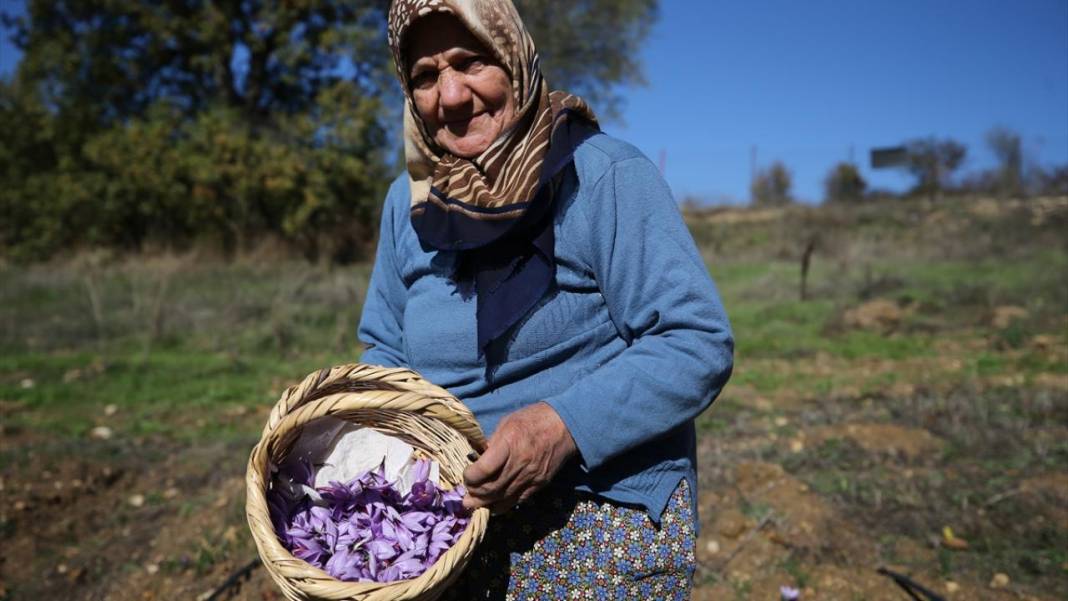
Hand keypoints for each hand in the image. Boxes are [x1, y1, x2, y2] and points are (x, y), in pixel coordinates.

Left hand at [461, 402, 576, 513]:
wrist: (564, 426)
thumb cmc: (533, 419)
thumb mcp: (507, 423)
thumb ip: (491, 442)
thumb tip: (477, 458)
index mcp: (509, 444)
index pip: (483, 470)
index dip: (470, 477)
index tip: (466, 474)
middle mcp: (519, 464)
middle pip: (490, 488)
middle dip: (474, 494)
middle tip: (465, 495)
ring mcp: (530, 477)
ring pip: (501, 499)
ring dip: (484, 504)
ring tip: (473, 504)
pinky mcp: (538, 485)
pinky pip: (516, 501)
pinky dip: (502, 506)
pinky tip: (492, 506)